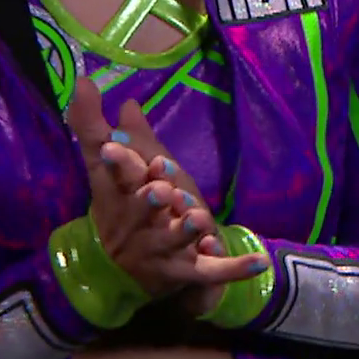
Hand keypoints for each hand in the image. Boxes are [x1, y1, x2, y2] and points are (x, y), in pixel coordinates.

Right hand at [66, 77, 257, 298]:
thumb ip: (107, 130)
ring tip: (198, 219)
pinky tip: (259, 262)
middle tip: (160, 187)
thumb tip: (98, 86)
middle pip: (140, 212)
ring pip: (172, 240)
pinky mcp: (184, 271)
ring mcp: (160, 250)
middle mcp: (135, 225)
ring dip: (183, 230)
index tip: (112, 147)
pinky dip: (234, 269)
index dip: (115, 163)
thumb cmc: (124, 211)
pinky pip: (209, 271)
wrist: (126, 272)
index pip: (112, 176)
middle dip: (149, 199)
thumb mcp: (116, 169)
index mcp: (117, 196)